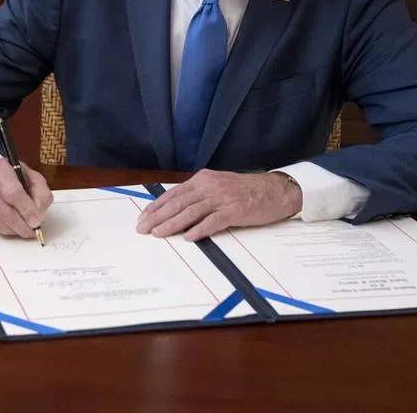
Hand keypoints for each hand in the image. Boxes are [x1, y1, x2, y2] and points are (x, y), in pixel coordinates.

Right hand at [0, 157, 52, 238]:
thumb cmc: (12, 176)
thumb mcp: (32, 176)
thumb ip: (41, 193)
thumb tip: (37, 216)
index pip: (13, 193)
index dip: (27, 210)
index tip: (36, 220)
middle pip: (5, 212)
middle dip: (22, 226)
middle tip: (33, 231)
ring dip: (14, 230)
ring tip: (24, 228)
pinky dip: (5, 230)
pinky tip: (11, 224)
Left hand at [136, 170, 301, 240]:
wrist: (274, 190)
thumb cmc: (244, 191)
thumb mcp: (217, 185)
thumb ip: (198, 195)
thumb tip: (175, 210)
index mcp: (202, 179)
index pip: (173, 194)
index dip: (156, 206)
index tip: (143, 217)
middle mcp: (209, 186)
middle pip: (178, 203)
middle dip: (158, 217)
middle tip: (143, 228)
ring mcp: (222, 198)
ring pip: (191, 212)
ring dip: (172, 224)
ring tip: (158, 234)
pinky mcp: (234, 210)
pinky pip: (213, 221)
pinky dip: (199, 230)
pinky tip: (188, 237)